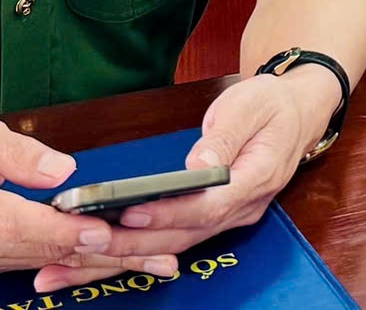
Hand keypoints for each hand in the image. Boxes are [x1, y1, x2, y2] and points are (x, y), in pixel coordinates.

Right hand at [0, 119, 174, 287]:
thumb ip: (16, 150)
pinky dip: (73, 262)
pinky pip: (31, 264)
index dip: (63, 230)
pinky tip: (111, 260)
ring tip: (151, 259)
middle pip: (41, 250)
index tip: (101, 230)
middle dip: (104, 253)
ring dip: (99, 263)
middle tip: (157, 252)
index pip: (18, 223)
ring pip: (43, 262)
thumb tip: (65, 169)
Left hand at [67, 72, 330, 292]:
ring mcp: (227, 219)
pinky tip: (94, 258)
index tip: (129, 212)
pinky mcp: (210, 220)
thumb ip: (225, 135)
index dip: (169, 213)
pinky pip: (170, 242)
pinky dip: (132, 252)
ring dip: (121, 258)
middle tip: (81, 243)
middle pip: (182, 237)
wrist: (295, 115)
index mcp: (256, 179)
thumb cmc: (271, 106)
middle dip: (130, 245)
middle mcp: (241, 209)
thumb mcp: (251, 106)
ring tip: (70, 260)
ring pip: (172, 247)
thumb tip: (199, 163)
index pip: (208, 206)